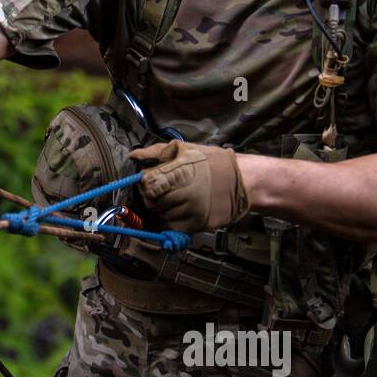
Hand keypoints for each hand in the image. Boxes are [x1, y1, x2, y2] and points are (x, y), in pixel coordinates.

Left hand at [127, 141, 249, 232]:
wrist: (243, 180)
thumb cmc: (212, 162)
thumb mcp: (185, 149)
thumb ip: (156, 152)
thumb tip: (134, 155)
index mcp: (180, 171)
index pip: (147, 184)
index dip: (145, 184)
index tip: (149, 181)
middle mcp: (185, 193)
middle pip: (152, 202)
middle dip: (152, 197)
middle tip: (161, 191)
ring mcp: (192, 210)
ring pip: (161, 215)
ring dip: (162, 209)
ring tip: (174, 199)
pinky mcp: (198, 224)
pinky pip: (172, 227)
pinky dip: (170, 220)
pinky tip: (178, 210)